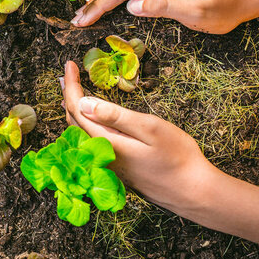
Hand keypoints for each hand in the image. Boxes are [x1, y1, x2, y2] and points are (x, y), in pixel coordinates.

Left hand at [61, 60, 258, 252]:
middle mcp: (98, 156)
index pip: (77, 109)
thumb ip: (115, 116)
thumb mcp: (149, 128)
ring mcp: (105, 165)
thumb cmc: (177, 157)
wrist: (192, 193)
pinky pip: (89, 143)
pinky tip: (89, 118)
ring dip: (74, 111)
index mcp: (105, 142)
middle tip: (67, 75)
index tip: (70, 65)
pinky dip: (85, 125)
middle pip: (73, 122)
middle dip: (68, 96)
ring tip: (72, 92)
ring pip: (80, 134)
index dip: (71, 86)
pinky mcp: (113, 169)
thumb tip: (83, 103)